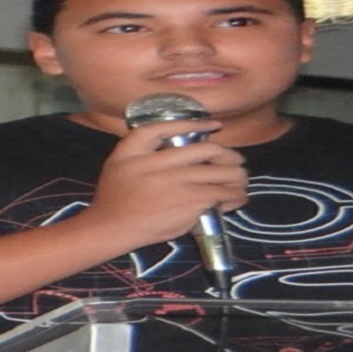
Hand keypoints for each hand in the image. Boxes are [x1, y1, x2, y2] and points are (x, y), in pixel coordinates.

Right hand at [85, 118, 247, 246]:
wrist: (111, 227)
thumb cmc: (114, 199)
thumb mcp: (119, 162)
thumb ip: (144, 151)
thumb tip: (183, 148)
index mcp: (137, 148)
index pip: (170, 127)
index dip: (198, 124)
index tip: (215, 126)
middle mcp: (160, 161)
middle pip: (206, 149)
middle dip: (229, 155)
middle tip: (237, 162)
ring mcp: (177, 180)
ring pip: (220, 172)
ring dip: (237, 177)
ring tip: (242, 182)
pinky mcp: (190, 200)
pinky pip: (221, 193)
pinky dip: (234, 196)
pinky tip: (238, 198)